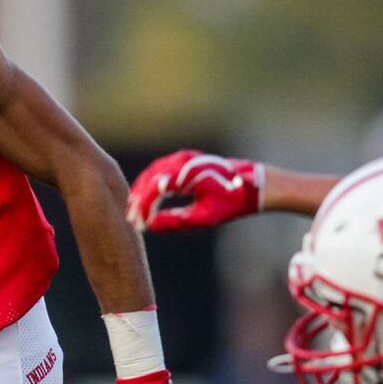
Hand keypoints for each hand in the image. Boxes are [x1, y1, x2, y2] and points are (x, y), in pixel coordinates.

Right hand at [126, 150, 261, 232]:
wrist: (252, 185)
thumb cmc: (230, 203)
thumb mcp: (204, 217)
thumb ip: (175, 220)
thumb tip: (151, 226)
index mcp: (189, 173)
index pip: (155, 188)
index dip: (142, 206)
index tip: (136, 223)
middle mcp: (183, 161)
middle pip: (150, 178)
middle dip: (138, 199)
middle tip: (131, 218)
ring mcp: (183, 158)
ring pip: (153, 172)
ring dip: (142, 190)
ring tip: (135, 210)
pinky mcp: (185, 160)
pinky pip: (160, 170)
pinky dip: (151, 184)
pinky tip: (146, 198)